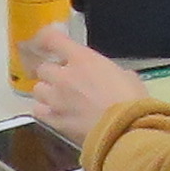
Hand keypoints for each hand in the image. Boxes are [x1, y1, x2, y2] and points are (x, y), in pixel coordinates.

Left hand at [22, 27, 144, 149]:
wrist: (124, 132)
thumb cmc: (131, 101)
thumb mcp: (127, 77)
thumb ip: (111, 73)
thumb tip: (112, 77)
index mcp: (83, 59)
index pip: (53, 40)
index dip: (45, 38)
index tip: (45, 41)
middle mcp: (64, 76)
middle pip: (43, 68)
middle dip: (52, 73)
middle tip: (63, 79)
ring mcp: (56, 99)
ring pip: (38, 90)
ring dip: (47, 92)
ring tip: (59, 98)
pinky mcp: (54, 120)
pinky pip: (39, 111)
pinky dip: (45, 110)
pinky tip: (55, 114)